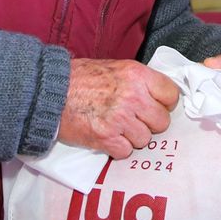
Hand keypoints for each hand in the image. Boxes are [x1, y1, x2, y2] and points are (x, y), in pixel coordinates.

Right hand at [59, 58, 179, 157]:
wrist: (50, 91)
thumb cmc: (81, 78)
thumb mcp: (115, 68)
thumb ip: (138, 81)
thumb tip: (157, 94)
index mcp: (137, 75)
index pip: (171, 95)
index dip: (164, 103)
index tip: (155, 106)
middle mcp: (133, 96)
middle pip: (162, 121)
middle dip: (149, 123)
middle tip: (134, 120)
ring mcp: (120, 119)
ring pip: (145, 139)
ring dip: (132, 137)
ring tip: (116, 127)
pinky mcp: (106, 138)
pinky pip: (126, 151)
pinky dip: (117, 148)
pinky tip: (107, 137)